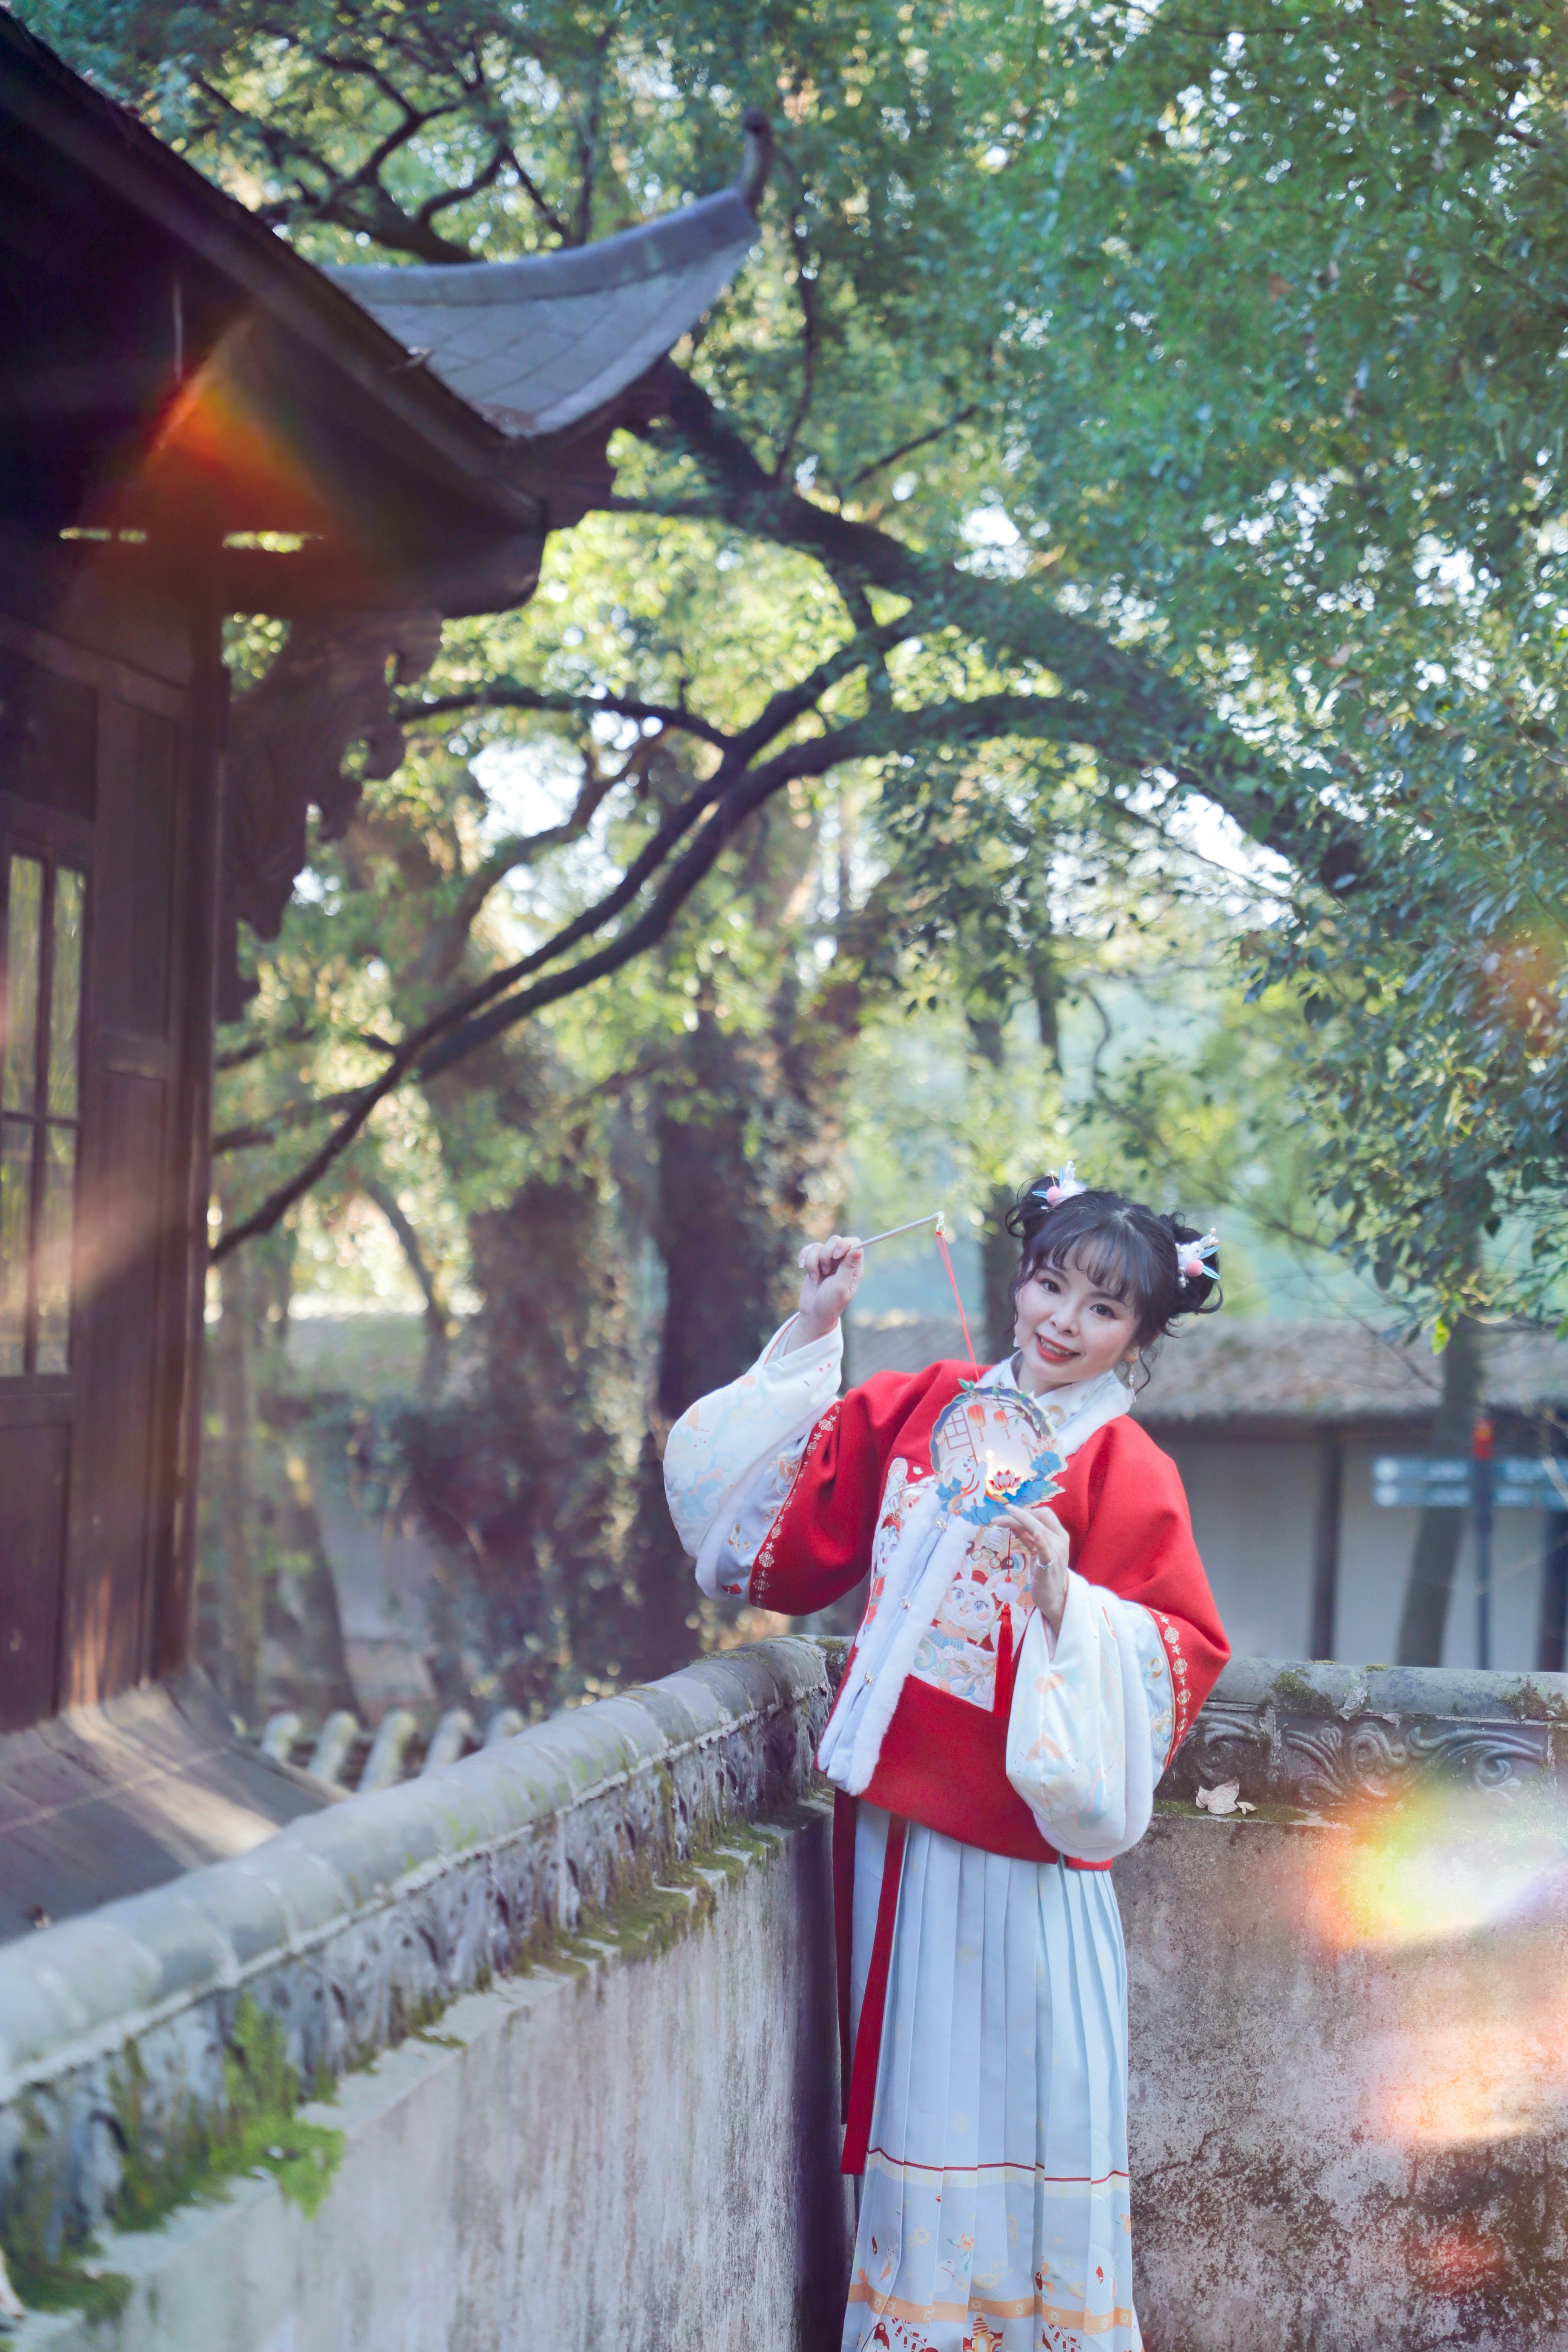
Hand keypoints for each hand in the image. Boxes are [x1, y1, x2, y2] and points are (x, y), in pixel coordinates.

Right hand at [791, 1234, 863, 1344]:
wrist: (813, 1314)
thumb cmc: (830, 1304)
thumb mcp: (840, 1288)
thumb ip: (847, 1268)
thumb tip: (857, 1249)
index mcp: (854, 1267)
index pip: (854, 1243)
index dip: (844, 1245)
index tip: (836, 1256)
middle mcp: (842, 1262)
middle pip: (835, 1241)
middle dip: (826, 1255)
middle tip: (826, 1271)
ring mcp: (828, 1261)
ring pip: (819, 1246)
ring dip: (813, 1261)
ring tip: (816, 1277)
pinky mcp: (814, 1262)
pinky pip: (808, 1249)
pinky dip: (804, 1258)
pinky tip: (803, 1269)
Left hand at [1001, 1502, 1070, 1637]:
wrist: (1055, 1598)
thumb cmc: (1045, 1574)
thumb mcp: (1036, 1551)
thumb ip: (1026, 1536)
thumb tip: (1011, 1520)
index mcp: (1059, 1536)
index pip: (1045, 1514)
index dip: (1027, 1510)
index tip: (1010, 1512)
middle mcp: (1060, 1541)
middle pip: (1041, 1517)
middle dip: (1020, 1513)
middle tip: (1000, 1516)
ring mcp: (1056, 1554)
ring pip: (1038, 1529)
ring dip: (1017, 1522)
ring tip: (999, 1521)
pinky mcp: (1048, 1567)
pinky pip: (1046, 1552)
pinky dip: (1041, 1542)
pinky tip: (1036, 1535)